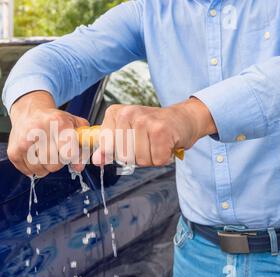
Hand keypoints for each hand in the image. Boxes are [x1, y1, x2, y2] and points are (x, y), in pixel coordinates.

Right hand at [8, 91, 88, 176]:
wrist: (29, 112)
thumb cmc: (54, 120)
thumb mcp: (74, 125)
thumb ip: (83, 146)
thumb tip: (78, 167)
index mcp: (58, 123)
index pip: (69, 153)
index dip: (70, 156)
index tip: (69, 151)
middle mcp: (39, 131)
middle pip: (54, 165)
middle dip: (58, 162)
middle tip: (56, 151)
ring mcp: (24, 142)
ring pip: (40, 170)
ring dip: (45, 166)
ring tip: (45, 152)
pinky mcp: (13, 152)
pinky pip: (28, 172)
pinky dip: (33, 168)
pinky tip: (34, 155)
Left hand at [92, 98, 216, 166]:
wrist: (183, 118)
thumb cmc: (153, 127)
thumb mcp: (126, 133)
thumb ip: (109, 146)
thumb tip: (96, 160)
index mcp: (115, 113)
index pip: (106, 147)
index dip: (118, 153)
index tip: (128, 144)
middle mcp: (128, 114)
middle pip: (123, 157)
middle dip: (136, 157)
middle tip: (146, 143)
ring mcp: (145, 121)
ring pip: (140, 160)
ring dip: (151, 158)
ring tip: (156, 144)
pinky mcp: (161, 130)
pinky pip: (156, 160)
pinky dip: (163, 158)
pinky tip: (166, 145)